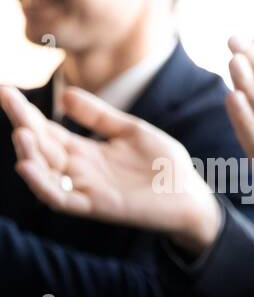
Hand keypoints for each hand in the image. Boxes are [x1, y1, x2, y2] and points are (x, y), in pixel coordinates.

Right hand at [0, 85, 221, 253]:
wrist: (192, 195)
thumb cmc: (165, 164)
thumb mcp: (131, 131)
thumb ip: (100, 116)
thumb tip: (66, 95)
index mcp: (85, 150)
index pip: (46, 129)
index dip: (25, 111)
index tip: (5, 90)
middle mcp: (79, 169)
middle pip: (41, 147)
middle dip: (22, 125)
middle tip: (7, 101)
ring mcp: (86, 188)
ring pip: (45, 174)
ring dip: (29, 155)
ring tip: (20, 134)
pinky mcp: (97, 206)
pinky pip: (62, 199)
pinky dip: (43, 185)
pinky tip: (28, 168)